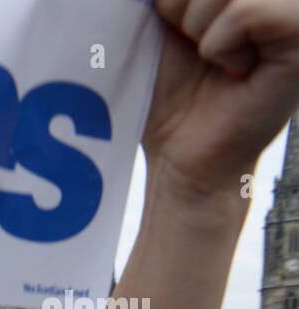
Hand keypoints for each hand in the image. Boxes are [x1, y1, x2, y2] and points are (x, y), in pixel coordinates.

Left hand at [145, 0, 298, 195]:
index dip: (178, 0)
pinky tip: (236, 69)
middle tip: (193, 39)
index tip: (179, 22)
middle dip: (183, 2)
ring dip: (199, 25)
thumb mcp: (164, 8)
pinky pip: (245, 10)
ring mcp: (296, 7)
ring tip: (215, 56)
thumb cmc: (170, 82)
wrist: (184, 152)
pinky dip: (220, 43)